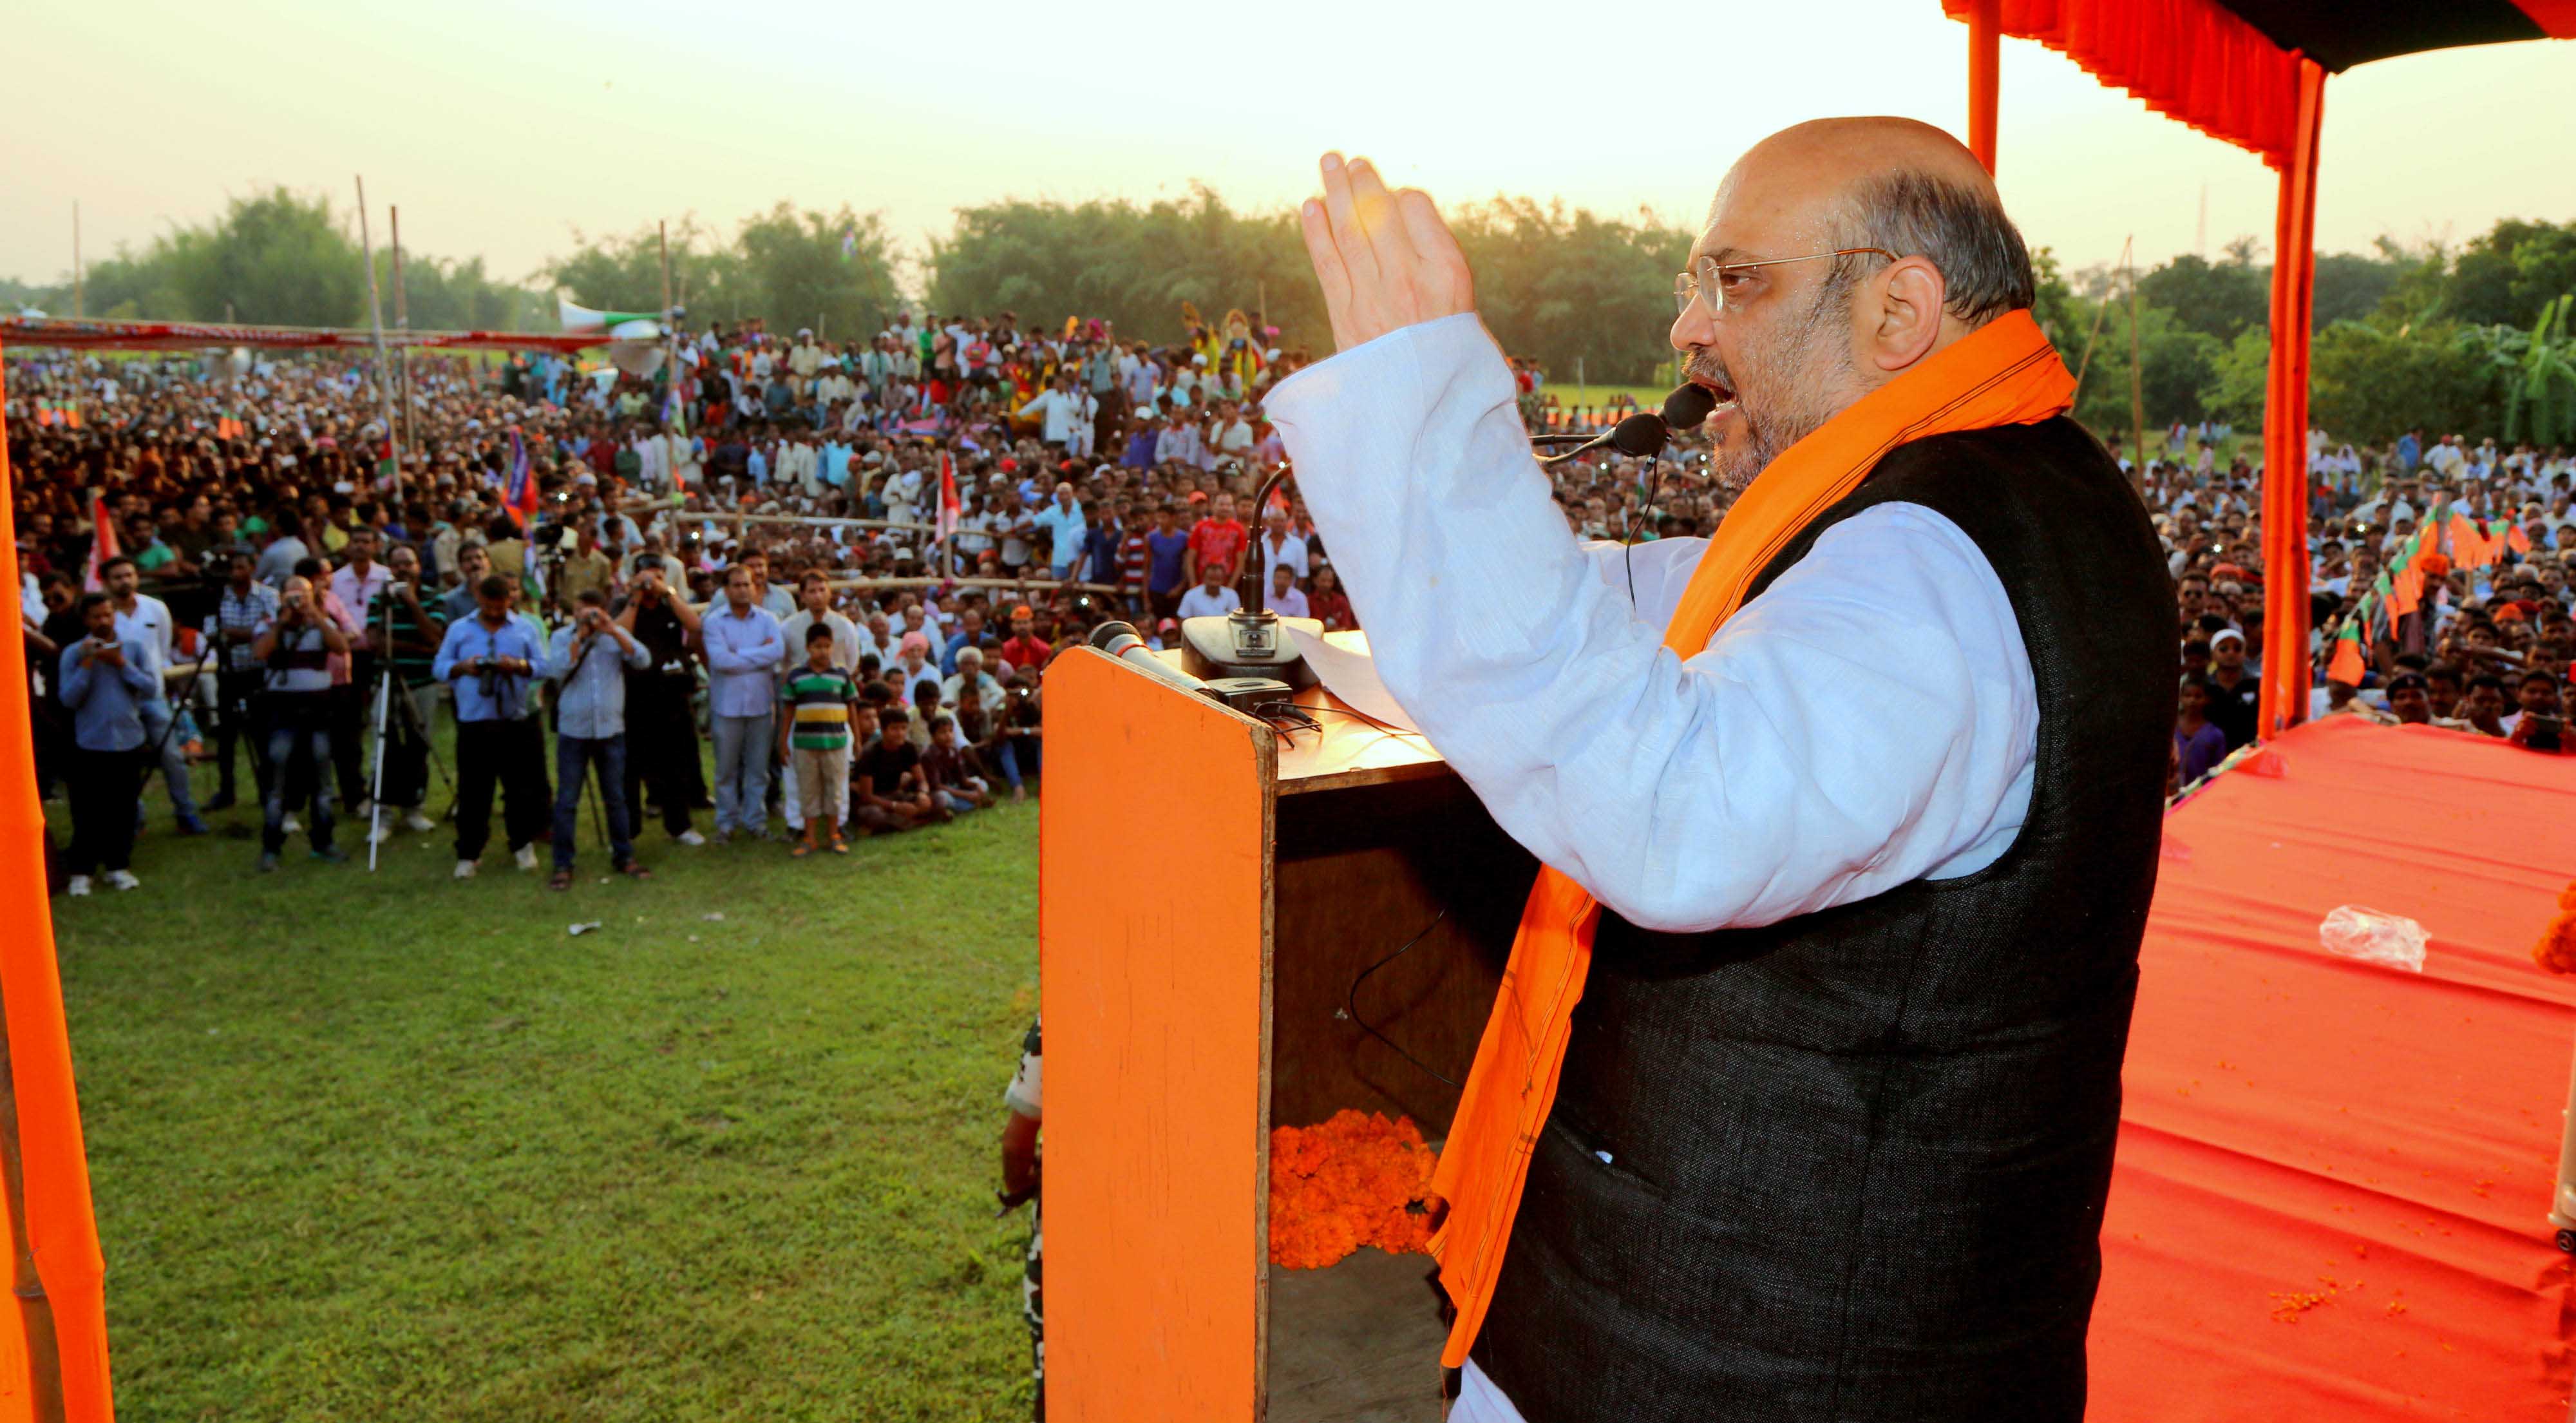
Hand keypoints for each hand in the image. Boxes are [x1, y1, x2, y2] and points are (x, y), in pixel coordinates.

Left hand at [1296, 154, 1472, 354]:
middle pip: (1379, 213)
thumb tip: (1406, 210)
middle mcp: (1410, 281)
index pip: (1417, 210)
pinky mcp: (1345, 317)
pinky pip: (1327, 264)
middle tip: (1349, 160)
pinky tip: (1310, 206)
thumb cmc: (1451, 356)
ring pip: (1350, 231)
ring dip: (1336, 192)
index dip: (1405, 198)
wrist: (1425, 413)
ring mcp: (1373, 298)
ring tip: (1329, 163)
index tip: (1399, 198)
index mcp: (1448, 274)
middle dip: (1362, 181)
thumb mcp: (1467, 306)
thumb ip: (1440, 260)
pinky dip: (1316, 233)